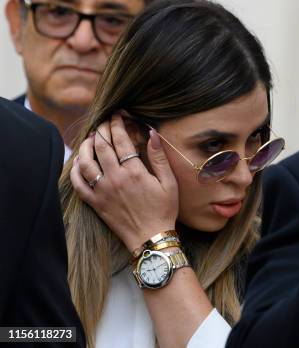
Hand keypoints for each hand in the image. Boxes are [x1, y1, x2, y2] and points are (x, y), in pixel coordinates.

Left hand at [70, 114, 178, 251]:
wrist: (151, 237)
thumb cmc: (164, 210)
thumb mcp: (169, 183)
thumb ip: (159, 157)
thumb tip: (152, 133)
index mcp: (134, 172)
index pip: (121, 140)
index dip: (117, 124)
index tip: (118, 115)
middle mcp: (115, 179)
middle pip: (101, 147)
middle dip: (101, 130)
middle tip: (103, 122)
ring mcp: (102, 191)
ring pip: (86, 163)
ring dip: (85, 147)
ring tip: (90, 138)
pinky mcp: (95, 203)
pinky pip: (79, 184)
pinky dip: (76, 171)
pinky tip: (79, 162)